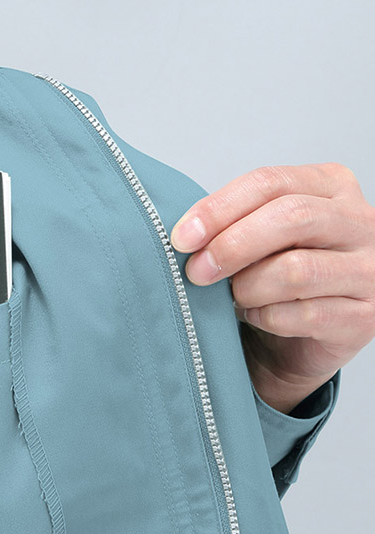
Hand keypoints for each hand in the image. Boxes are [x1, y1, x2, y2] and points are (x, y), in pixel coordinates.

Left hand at [169, 163, 374, 412]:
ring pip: (296, 270)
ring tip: (232, 297)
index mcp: (331, 187)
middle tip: (197, 272)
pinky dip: (265, 317)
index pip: (270, 183)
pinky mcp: (365, 317)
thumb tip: (185, 235)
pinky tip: (255, 317)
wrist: (296, 344)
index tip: (181, 238)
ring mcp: (370, 270)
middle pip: (291, 217)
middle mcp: (361, 222)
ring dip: (248, 288)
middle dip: (231, 246)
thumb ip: (231, 226)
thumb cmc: (272, 283)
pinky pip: (304, 315)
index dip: (219, 209)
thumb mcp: (255, 241)